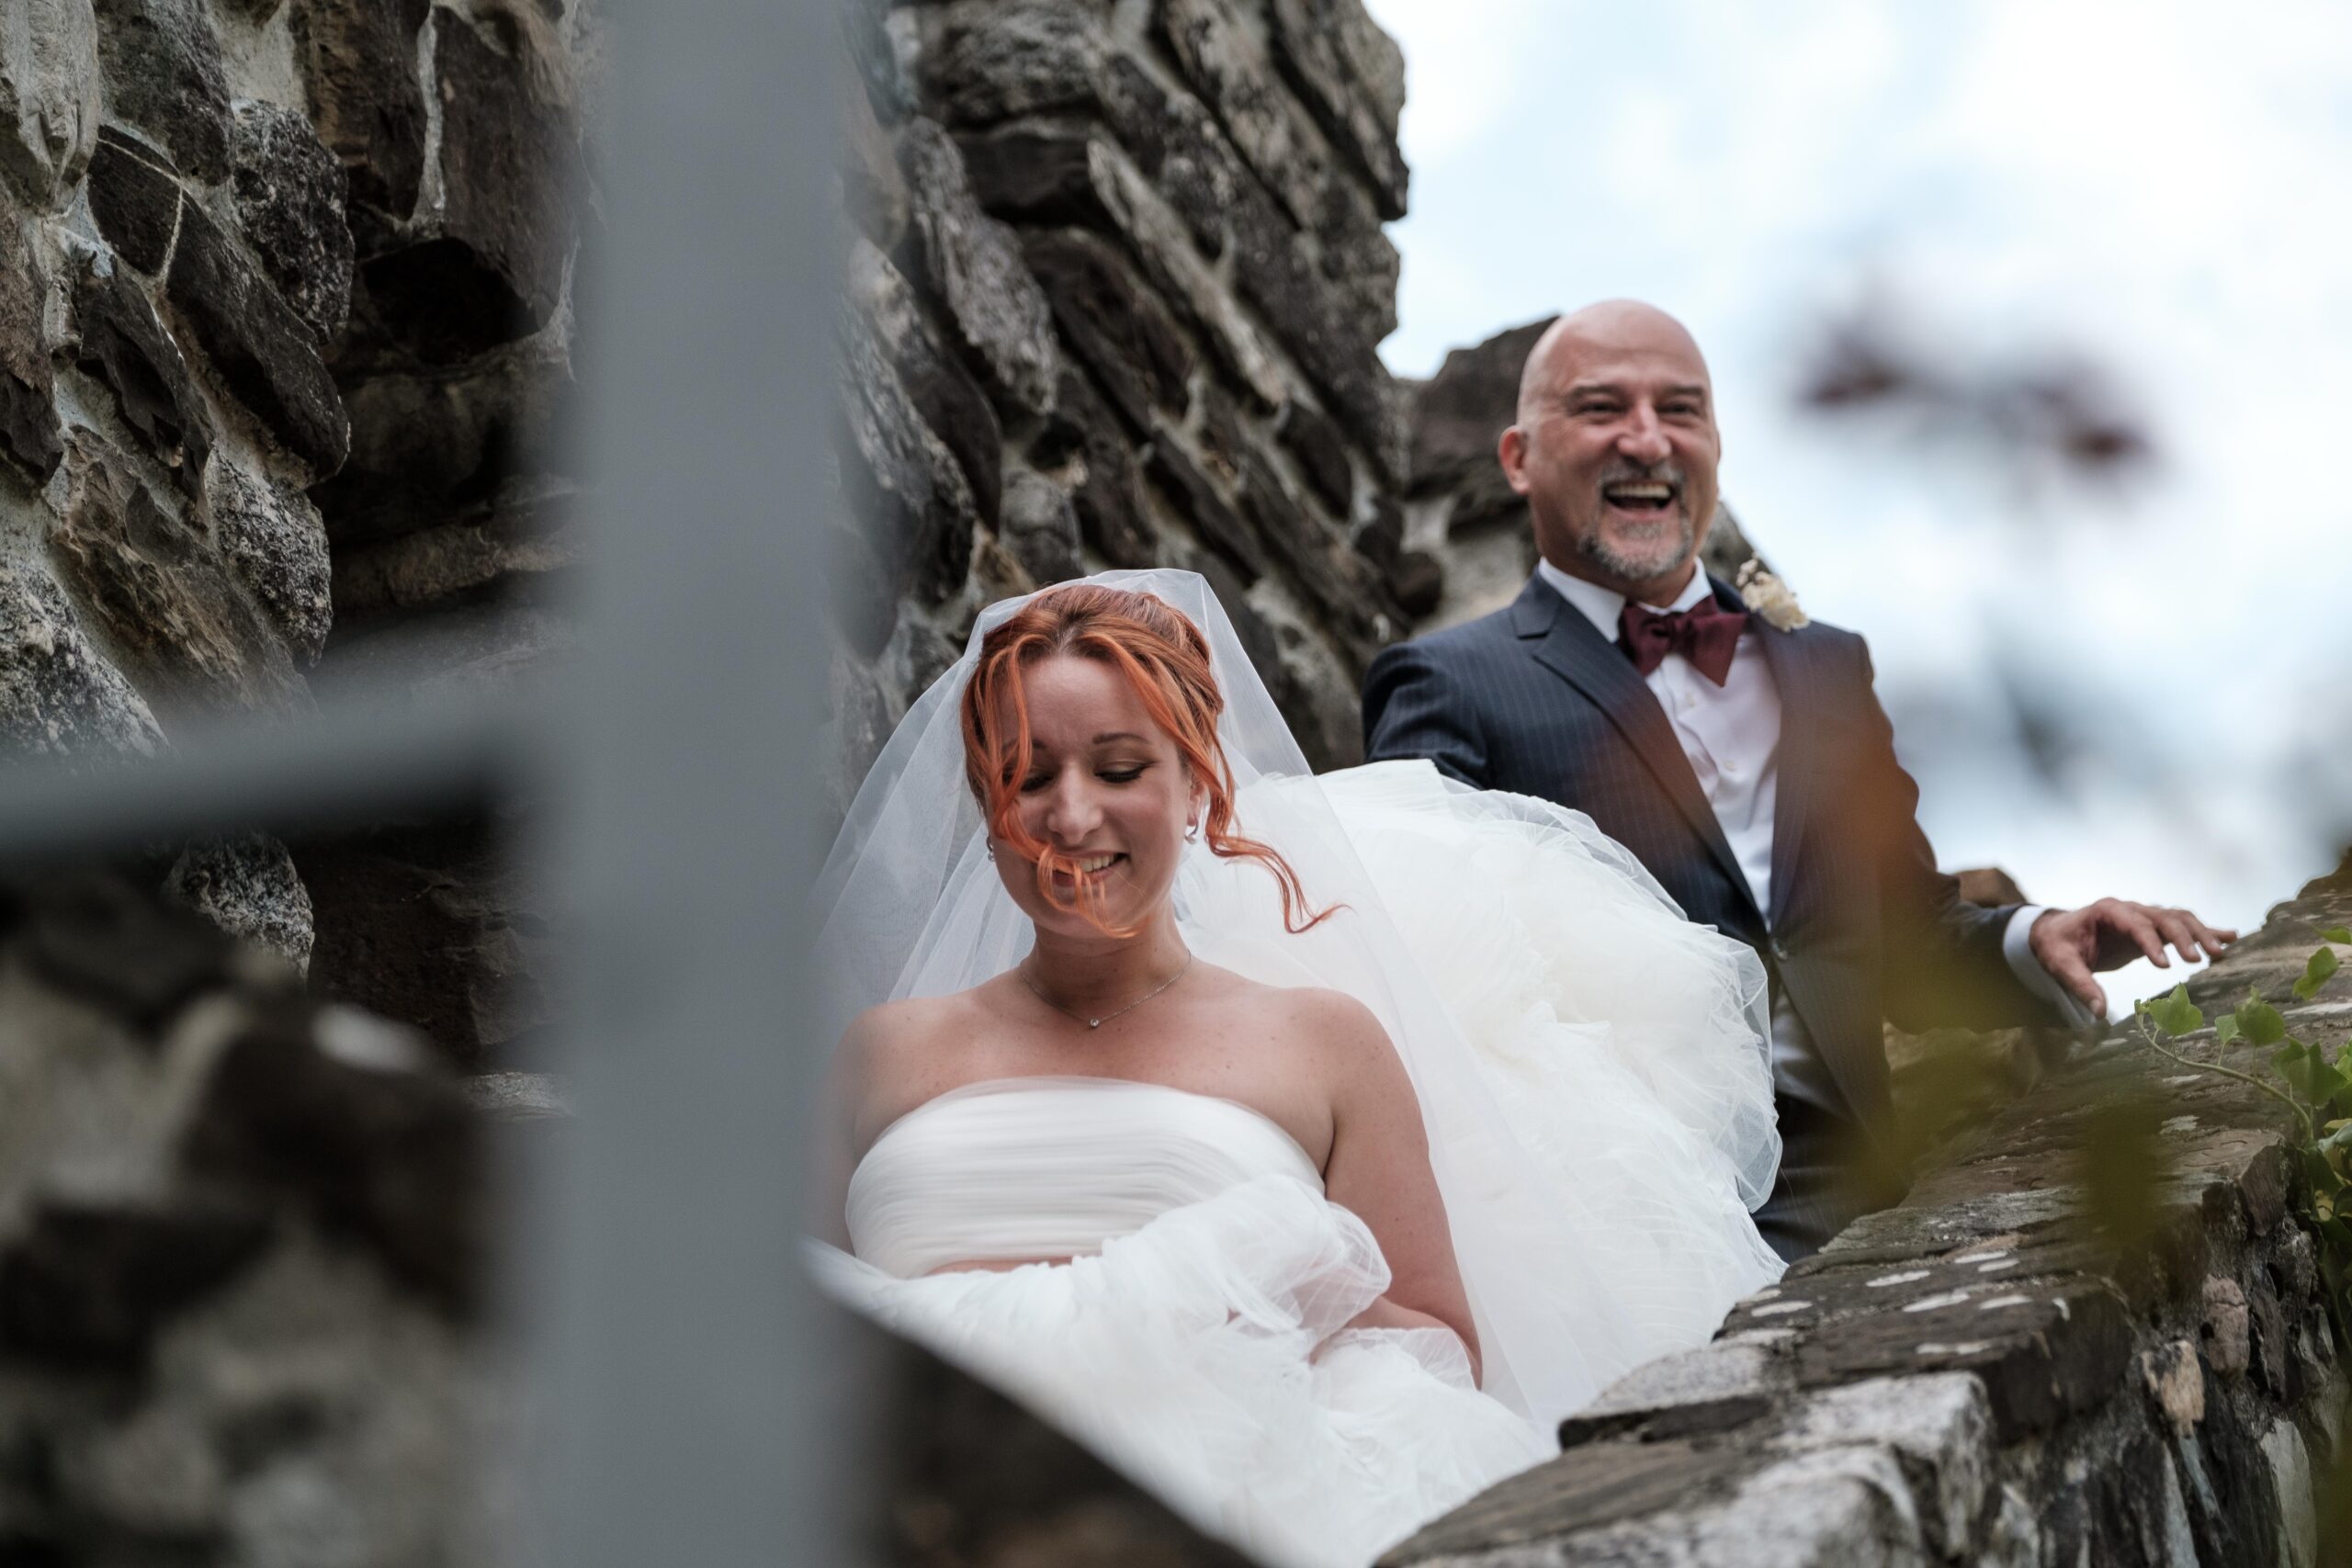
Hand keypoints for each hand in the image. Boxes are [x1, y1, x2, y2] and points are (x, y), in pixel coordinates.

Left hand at [2029, 899, 2238, 1019]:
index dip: (2150, 943)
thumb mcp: (2062, 965)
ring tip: (2221, 951)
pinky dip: (2206, 930)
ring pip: (2178, 918)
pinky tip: (2232, 936)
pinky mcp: (2152, 928)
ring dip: (2201, 933)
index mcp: (2106, 911)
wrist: (2057, 933)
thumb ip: (2080, 986)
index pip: (2134, 924)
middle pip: (2163, 917)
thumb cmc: (2059, 946)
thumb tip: (2099, 1014)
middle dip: (2183, 936)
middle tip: (2200, 959)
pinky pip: (2182, 926)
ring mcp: (2144, 916)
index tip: (2165, 965)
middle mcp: (2130, 909)